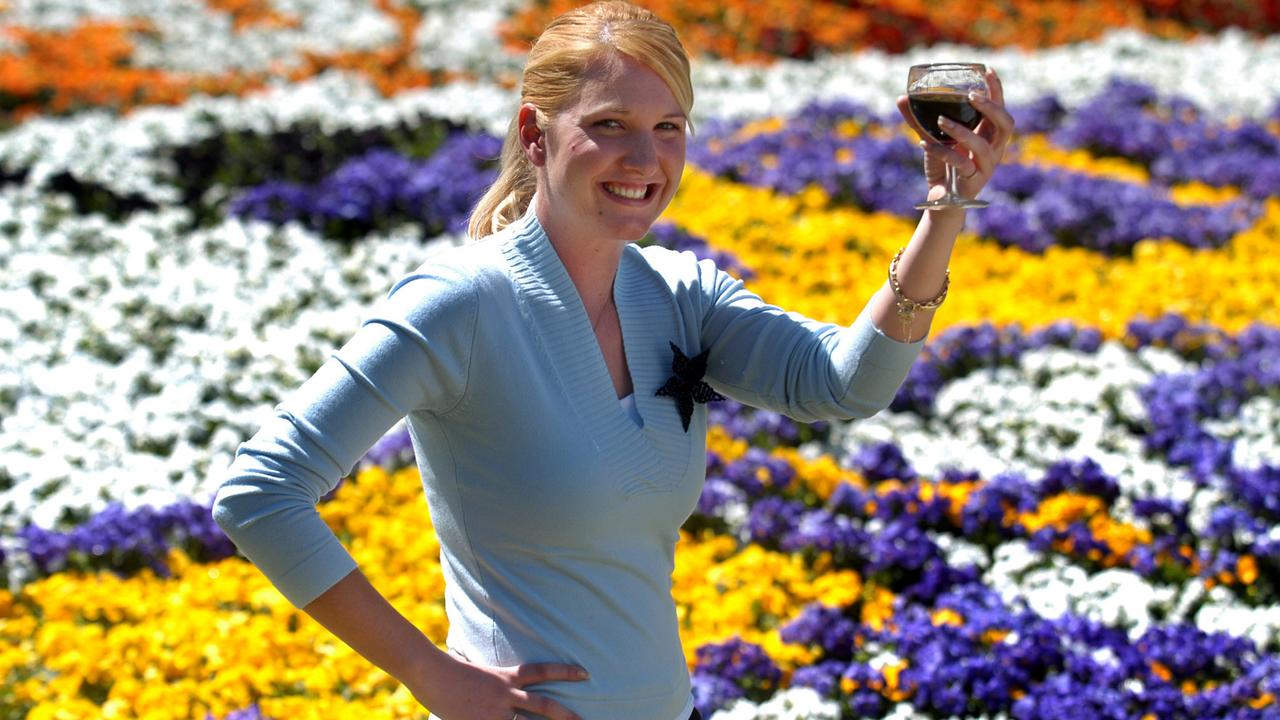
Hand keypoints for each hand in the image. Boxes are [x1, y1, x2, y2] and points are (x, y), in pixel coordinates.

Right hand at [405, 649, 589, 719]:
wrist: (430, 672)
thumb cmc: (451, 671)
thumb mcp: (481, 672)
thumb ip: (499, 682)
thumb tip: (510, 684)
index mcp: (506, 677)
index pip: (542, 672)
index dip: (565, 672)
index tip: (586, 673)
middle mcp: (505, 694)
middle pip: (543, 705)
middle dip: (566, 715)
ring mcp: (494, 712)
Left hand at [897, 67, 1015, 200]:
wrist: (942, 199)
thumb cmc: (943, 166)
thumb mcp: (932, 139)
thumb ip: (920, 120)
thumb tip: (902, 98)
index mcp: (989, 135)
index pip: (1000, 108)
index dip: (997, 89)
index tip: (988, 69)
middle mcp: (994, 149)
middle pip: (1006, 124)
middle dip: (991, 107)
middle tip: (971, 96)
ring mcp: (986, 166)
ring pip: (983, 146)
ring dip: (962, 131)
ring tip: (940, 120)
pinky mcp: (973, 181)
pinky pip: (960, 164)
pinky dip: (941, 152)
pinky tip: (923, 144)